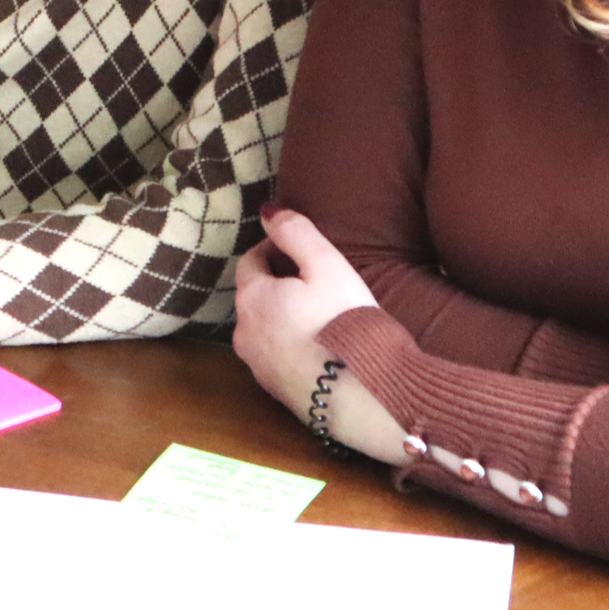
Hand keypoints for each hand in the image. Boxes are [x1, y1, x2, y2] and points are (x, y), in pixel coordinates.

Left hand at [231, 205, 401, 463]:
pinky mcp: (276, 392)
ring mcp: (258, 367)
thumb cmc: (345, 324)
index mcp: (252, 299)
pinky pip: (278, 358)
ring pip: (264, 329)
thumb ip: (295, 233)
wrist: (363, 398)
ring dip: (283, 317)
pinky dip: (292, 346)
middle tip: (313, 281)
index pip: (251, 261)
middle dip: (277, 284)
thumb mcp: (327, 266)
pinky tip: (321, 348)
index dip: (273, 249)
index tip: (297, 249)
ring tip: (319, 315)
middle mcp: (244, 334)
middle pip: (255, 297)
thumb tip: (268, 211)